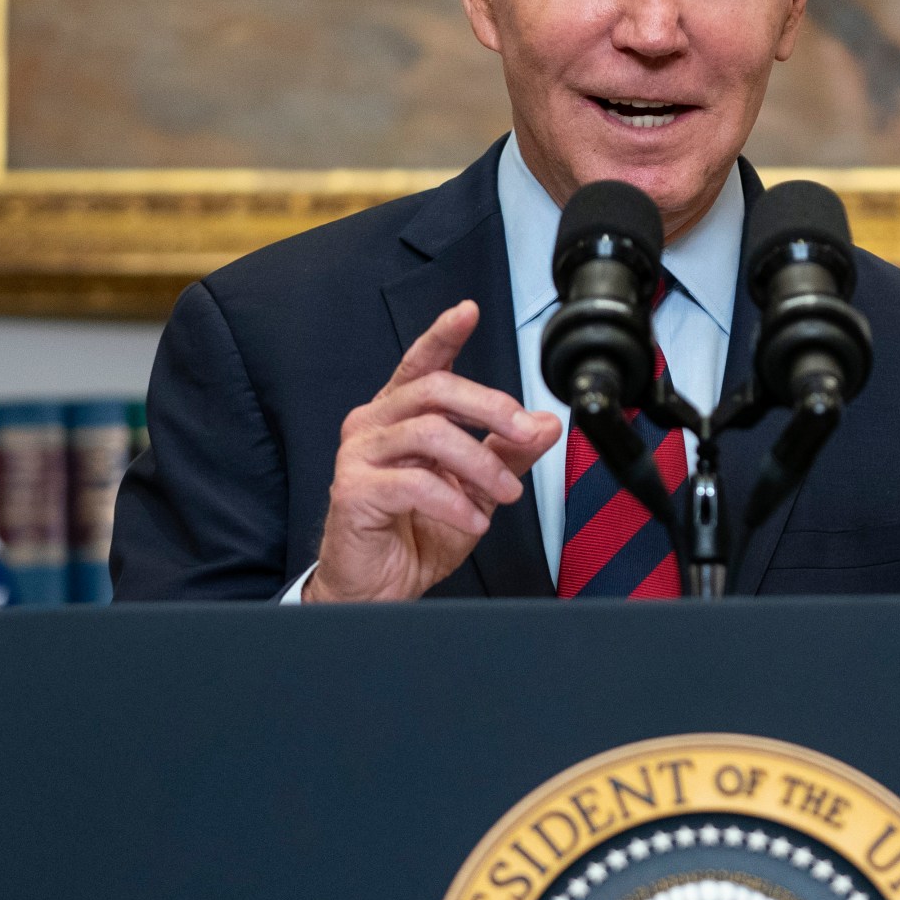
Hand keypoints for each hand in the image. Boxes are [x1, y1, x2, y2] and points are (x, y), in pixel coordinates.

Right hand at [304, 301, 561, 601]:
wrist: (379, 587)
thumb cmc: (415, 532)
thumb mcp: (477, 489)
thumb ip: (507, 452)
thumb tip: (545, 422)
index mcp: (400, 415)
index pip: (422, 364)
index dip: (443, 335)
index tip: (468, 312)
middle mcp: (373, 424)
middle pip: (435, 390)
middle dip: (491, 408)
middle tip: (527, 433)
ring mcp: (358, 455)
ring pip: (429, 433)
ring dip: (481, 464)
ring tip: (506, 493)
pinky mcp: (354, 490)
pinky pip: (414, 482)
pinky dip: (455, 501)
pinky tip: (475, 521)